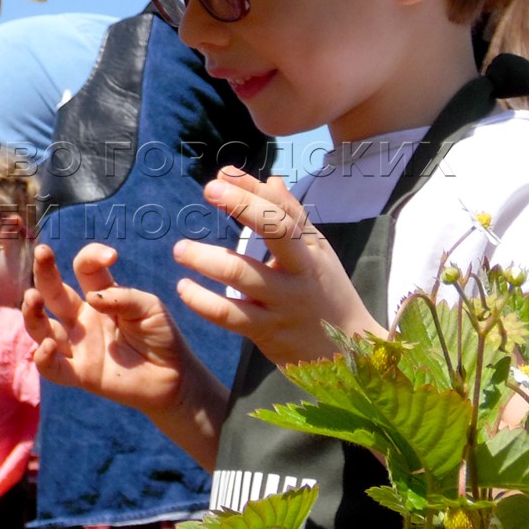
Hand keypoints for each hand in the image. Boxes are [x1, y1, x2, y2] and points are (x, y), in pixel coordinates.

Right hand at [21, 242, 187, 419]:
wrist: (175, 376)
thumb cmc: (161, 336)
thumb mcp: (149, 307)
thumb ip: (123, 298)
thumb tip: (91, 298)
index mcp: (99, 296)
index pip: (84, 269)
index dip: (91, 256)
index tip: (111, 256)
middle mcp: (82, 319)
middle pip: (53, 292)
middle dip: (44, 271)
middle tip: (42, 252)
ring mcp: (78, 346)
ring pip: (41, 328)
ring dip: (32, 313)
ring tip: (33, 298)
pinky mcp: (81, 374)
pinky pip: (52, 369)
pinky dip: (43, 359)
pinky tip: (46, 347)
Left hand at [173, 167, 383, 366]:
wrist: (348, 355)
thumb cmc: (325, 293)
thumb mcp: (316, 254)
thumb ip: (291, 217)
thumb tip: (273, 178)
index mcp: (312, 249)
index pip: (285, 210)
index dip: (254, 189)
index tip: (224, 173)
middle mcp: (302, 272)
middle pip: (276, 231)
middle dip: (243, 205)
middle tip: (209, 191)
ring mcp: (284, 303)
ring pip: (242, 274)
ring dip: (206, 258)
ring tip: (180, 249)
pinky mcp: (267, 332)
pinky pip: (229, 314)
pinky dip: (202, 300)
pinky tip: (183, 287)